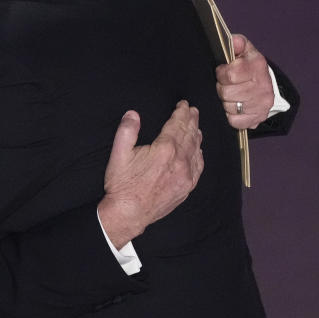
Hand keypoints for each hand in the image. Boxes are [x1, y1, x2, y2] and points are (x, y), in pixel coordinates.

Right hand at [98, 101, 203, 247]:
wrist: (129, 213)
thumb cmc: (122, 184)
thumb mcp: (118, 154)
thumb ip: (127, 130)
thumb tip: (133, 114)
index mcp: (164, 149)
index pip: (177, 124)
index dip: (181, 112)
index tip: (184, 104)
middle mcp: (180, 160)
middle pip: (189, 134)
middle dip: (191, 120)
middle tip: (193, 110)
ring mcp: (186, 175)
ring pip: (196, 149)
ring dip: (197, 134)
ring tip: (196, 125)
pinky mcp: (187, 187)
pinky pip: (198, 167)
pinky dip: (200, 154)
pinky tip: (198, 150)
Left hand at [215, 34, 272, 129]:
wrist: (267, 84)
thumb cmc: (250, 67)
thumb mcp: (245, 50)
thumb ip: (237, 43)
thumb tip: (233, 42)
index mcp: (258, 66)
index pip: (230, 75)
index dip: (221, 74)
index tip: (223, 72)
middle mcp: (263, 86)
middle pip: (227, 93)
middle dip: (222, 88)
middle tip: (227, 85)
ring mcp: (262, 104)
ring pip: (229, 107)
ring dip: (226, 101)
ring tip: (232, 94)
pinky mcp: (258, 118)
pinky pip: (235, 121)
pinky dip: (231, 115)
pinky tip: (235, 106)